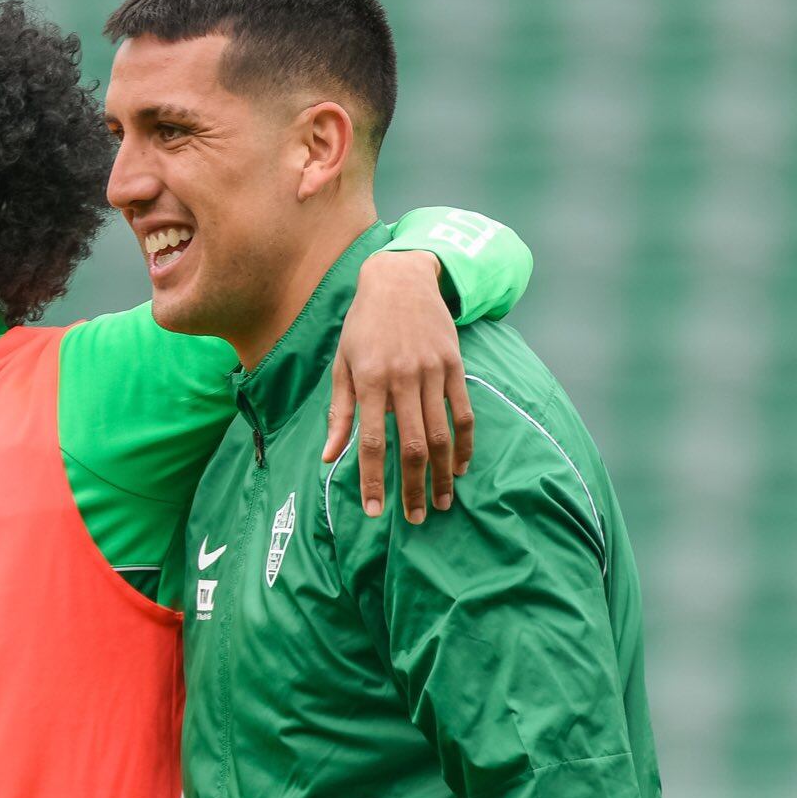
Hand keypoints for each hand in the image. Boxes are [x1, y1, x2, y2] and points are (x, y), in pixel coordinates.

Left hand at [324, 248, 475, 523]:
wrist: (400, 279)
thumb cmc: (363, 327)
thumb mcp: (341, 365)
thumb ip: (339, 413)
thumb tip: (330, 458)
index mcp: (369, 381)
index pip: (372, 442)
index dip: (373, 480)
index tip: (375, 511)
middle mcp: (403, 379)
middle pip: (412, 446)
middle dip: (413, 487)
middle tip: (416, 518)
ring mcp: (432, 372)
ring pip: (442, 434)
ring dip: (442, 473)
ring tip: (442, 502)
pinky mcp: (455, 365)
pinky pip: (464, 412)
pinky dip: (466, 442)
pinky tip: (462, 466)